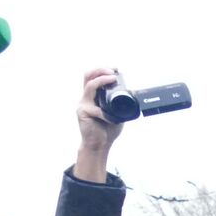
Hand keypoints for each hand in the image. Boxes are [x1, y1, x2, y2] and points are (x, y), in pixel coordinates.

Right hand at [74, 68, 123, 182]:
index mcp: (94, 96)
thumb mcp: (117, 114)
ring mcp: (83, 104)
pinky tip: (110, 116)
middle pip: (88, 76)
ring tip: (111, 78)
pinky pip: (94, 108)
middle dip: (100, 70)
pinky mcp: (82, 112)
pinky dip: (104, 110)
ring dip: (101, 80)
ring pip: (89, 85)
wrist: (99, 145)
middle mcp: (86, 98)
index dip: (103, 71)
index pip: (94, 78)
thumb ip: (120, 104)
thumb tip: (133, 94)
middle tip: (112, 71)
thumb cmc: (107, 130)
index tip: (116, 70)